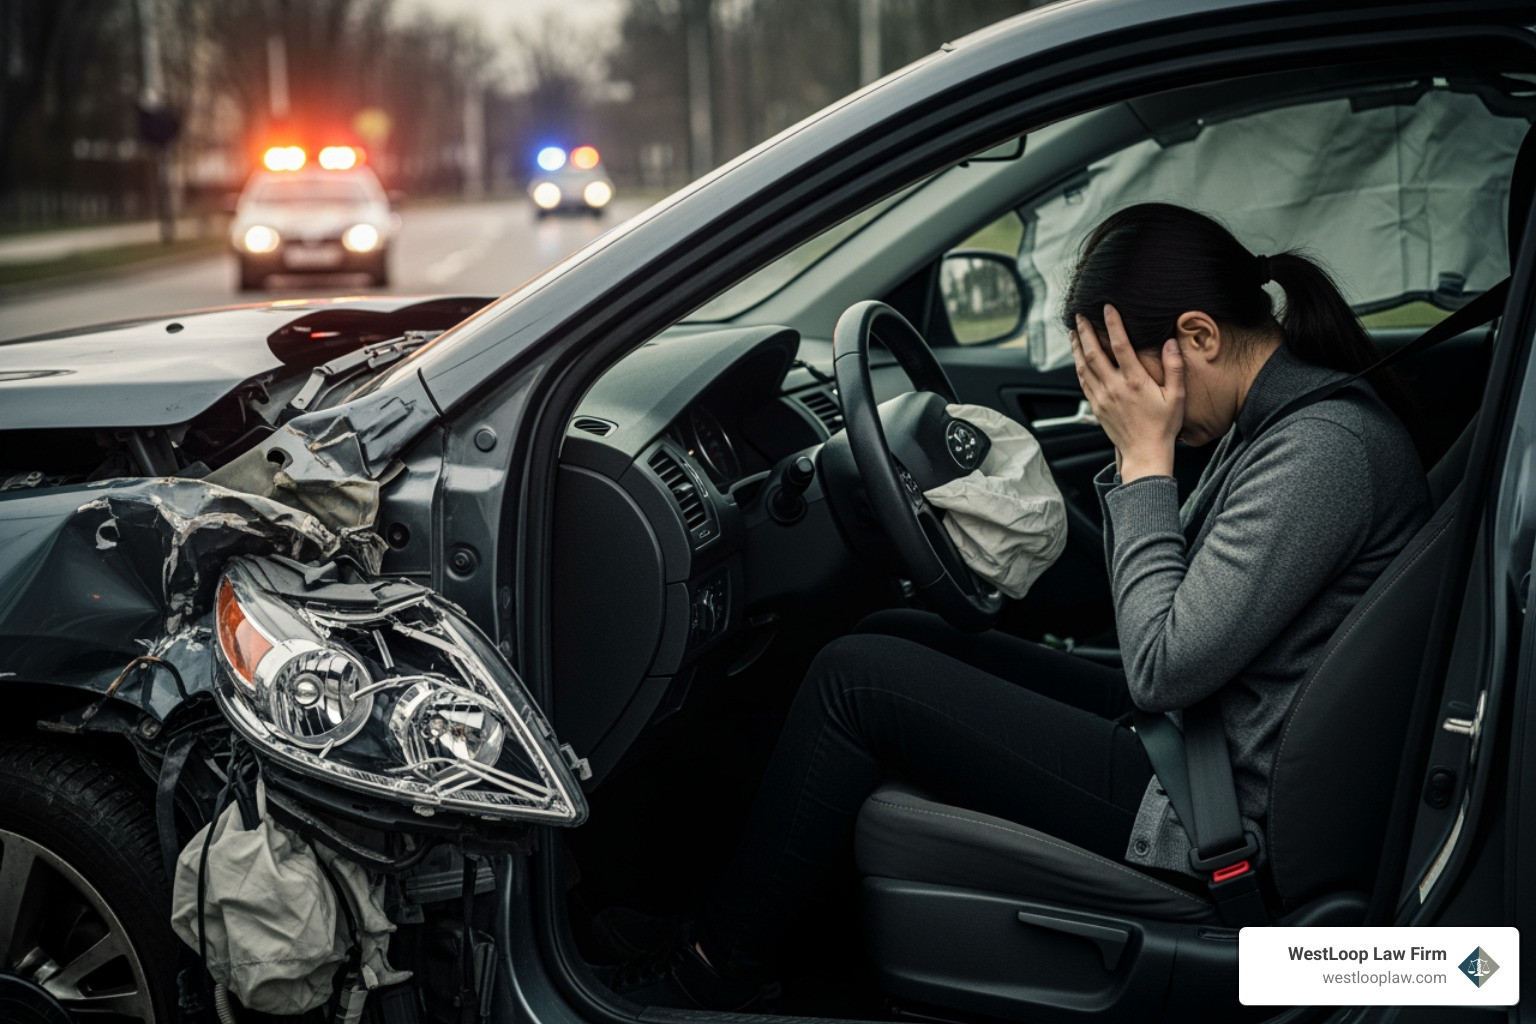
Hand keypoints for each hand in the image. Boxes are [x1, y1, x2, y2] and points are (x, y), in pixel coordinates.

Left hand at [1071, 305, 1183, 482]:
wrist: (1145, 453)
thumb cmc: (1164, 426)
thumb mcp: (1177, 396)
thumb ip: (1174, 367)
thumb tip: (1170, 342)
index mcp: (1135, 381)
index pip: (1120, 345)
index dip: (1112, 324)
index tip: (1107, 307)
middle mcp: (1114, 387)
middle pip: (1093, 353)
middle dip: (1085, 331)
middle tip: (1080, 315)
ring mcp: (1102, 397)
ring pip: (1083, 366)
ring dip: (1077, 347)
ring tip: (1074, 331)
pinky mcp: (1096, 406)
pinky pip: (1083, 381)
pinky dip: (1078, 366)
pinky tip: (1078, 357)